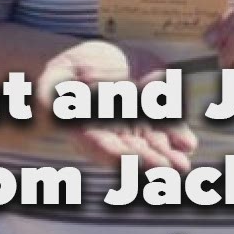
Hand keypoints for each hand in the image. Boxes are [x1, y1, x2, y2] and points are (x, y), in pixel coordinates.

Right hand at [35, 39, 195, 170]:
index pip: (101, 148)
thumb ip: (51, 92)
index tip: (130, 164)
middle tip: (166, 171)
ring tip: (181, 166)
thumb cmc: (69, 73)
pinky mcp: (154, 112)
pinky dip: (178, 135)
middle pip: (132, 153)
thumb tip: (46, 101)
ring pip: (152, 145)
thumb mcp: (56, 78)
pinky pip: (167, 127)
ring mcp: (135, 126)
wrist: (92, 61)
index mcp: (87, 131)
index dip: (117, 157)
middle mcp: (113, 134)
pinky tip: (187, 143)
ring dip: (167, 157)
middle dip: (149, 163)